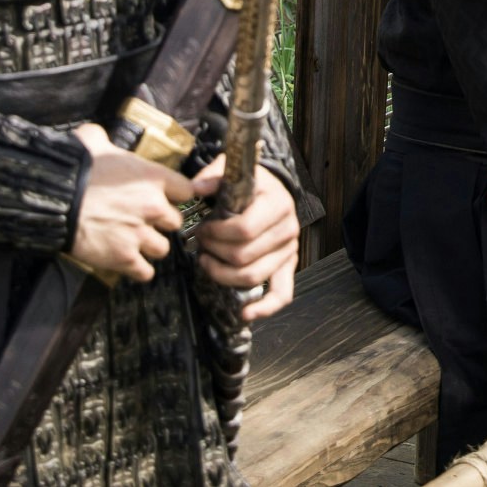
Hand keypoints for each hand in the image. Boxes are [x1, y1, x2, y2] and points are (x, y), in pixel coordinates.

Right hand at [68, 123, 193, 281]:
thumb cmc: (75, 168)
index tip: (165, 198)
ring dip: (150, 246)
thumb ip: (105, 139)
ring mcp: (140, 235)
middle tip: (143, 221)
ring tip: (134, 242)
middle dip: (160, 223)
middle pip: (175, 222)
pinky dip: (139, 269)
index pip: (186, 190)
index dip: (175, 195)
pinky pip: (145, 271)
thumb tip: (97, 136)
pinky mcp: (124, 258)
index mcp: (153, 178)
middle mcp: (153, 207)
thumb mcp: (94, 141)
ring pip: (163, 248)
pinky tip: (128, 262)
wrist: (53, 200)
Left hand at [193, 157, 300, 320]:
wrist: (271, 190)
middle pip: (244, 256)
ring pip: (252, 276)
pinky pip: (281, 293)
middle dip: (214, 252)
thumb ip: (213, 176)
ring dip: (222, 274)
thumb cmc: (250, 183)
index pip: (244, 230)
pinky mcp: (287, 267)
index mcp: (278, 204)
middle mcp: (288, 229)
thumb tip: (196, 188)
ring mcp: (289, 251)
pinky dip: (264, 308)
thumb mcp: (232, 171)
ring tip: (207, 262)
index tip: (202, 228)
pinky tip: (245, 314)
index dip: (216, 233)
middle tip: (201, 242)